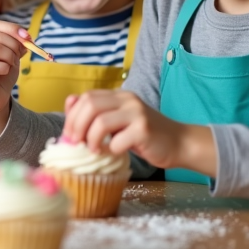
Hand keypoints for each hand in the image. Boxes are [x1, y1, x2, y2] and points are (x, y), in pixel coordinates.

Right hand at [0, 19, 29, 139]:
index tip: (27, 37)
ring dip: (10, 57)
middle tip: (18, 57)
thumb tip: (25, 36)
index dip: (12, 28)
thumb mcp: (13, 57)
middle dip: (14, 45)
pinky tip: (4, 72)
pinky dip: (5, 67)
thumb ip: (17, 45)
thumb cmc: (2, 78)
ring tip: (10, 66)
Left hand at [61, 89, 215, 175]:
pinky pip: (118, 141)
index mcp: (118, 95)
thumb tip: (69, 103)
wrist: (179, 143)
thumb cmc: (144, 135)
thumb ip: (97, 113)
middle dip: (77, 126)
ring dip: (92, 139)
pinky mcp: (144, 130)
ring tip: (95, 150)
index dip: (73, 115)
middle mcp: (127, 99)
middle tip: (77, 143)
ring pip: (101, 122)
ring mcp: (137, 113)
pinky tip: (114, 153)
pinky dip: (111, 149)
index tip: (69, 134)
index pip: (86, 97)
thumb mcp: (118, 121)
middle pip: (90, 105)